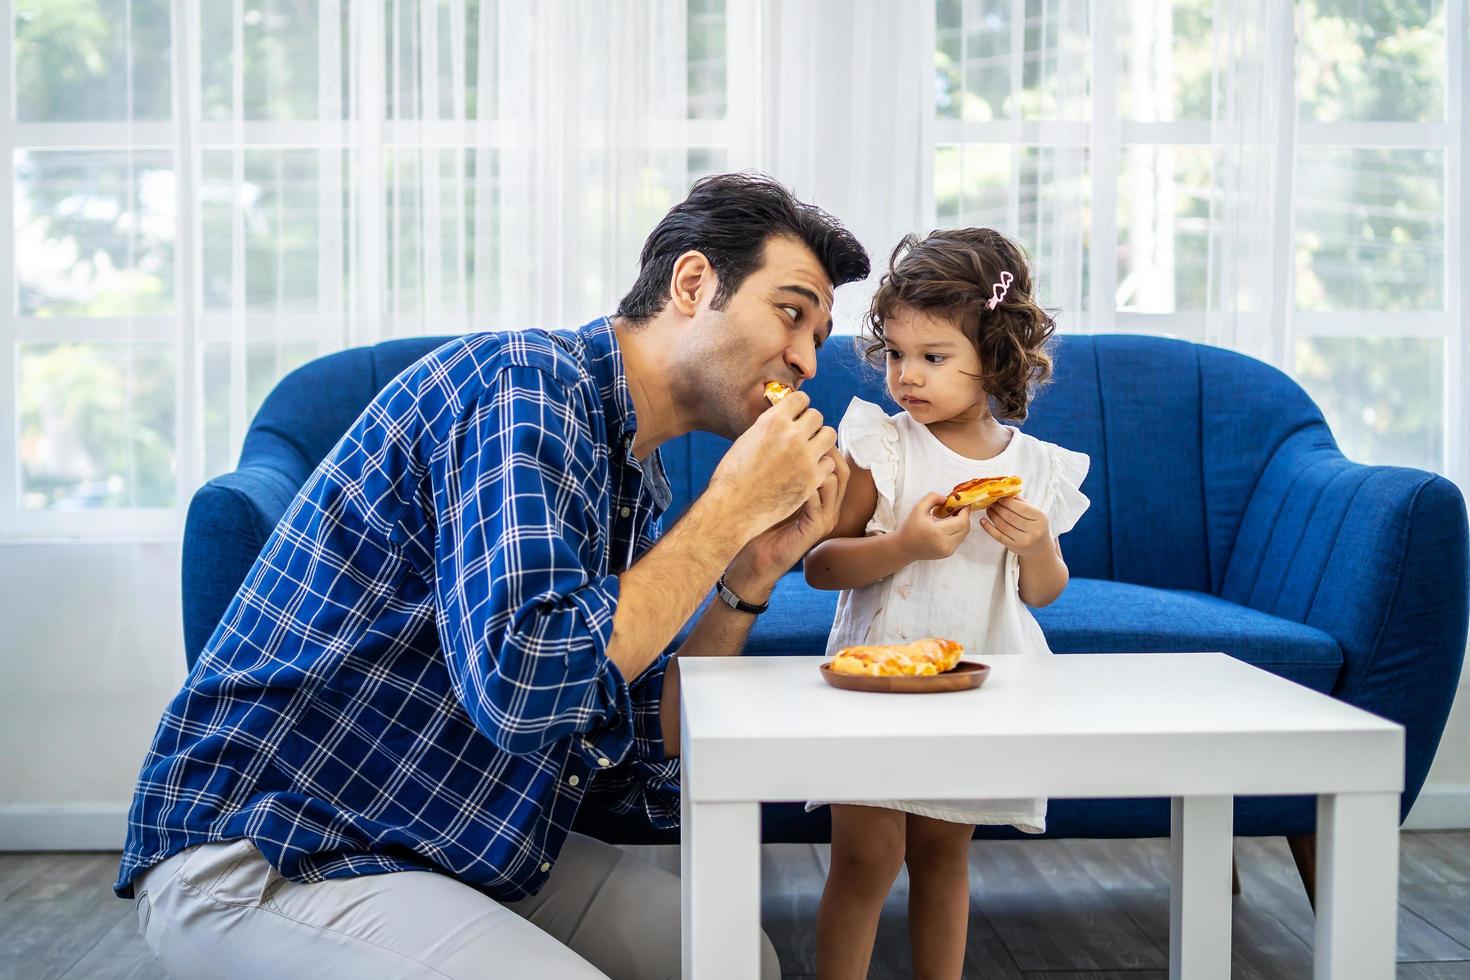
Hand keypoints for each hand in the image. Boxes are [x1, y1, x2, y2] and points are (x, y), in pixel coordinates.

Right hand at [707, 389, 837, 538]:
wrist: (733, 508)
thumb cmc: (733, 476)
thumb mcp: (747, 440)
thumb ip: (768, 427)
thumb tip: (783, 418)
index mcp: (772, 421)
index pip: (800, 399)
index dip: (799, 408)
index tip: (797, 417)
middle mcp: (791, 435)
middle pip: (817, 416)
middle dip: (811, 425)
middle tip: (803, 437)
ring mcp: (804, 457)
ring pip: (829, 435)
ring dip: (821, 441)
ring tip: (810, 452)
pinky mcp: (812, 478)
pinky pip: (829, 462)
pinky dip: (821, 466)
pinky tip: (809, 472)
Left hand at [726, 448, 849, 598]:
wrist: (753, 558)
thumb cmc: (760, 520)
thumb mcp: (775, 489)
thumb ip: (782, 467)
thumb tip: (779, 433)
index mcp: (822, 494)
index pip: (834, 461)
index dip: (822, 443)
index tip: (802, 429)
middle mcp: (829, 505)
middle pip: (841, 469)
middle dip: (823, 450)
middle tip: (803, 438)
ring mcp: (825, 518)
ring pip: (834, 482)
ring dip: (814, 465)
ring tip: (794, 456)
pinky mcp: (816, 530)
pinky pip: (818, 502)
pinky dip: (805, 487)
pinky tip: (786, 478)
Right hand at [895, 492, 971, 560]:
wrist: (904, 547)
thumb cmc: (910, 527)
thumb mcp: (918, 508)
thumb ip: (933, 498)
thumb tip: (947, 499)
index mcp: (937, 532)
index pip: (962, 521)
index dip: (965, 510)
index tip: (962, 502)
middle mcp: (945, 544)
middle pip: (966, 528)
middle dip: (964, 516)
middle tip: (957, 508)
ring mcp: (948, 550)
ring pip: (964, 534)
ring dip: (962, 523)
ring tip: (952, 516)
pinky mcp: (948, 553)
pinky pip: (959, 539)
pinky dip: (957, 531)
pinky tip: (948, 526)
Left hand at [979, 495, 1051, 556]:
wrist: (1040, 546)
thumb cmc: (1035, 525)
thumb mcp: (1034, 512)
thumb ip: (1021, 502)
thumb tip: (1005, 491)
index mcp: (1041, 518)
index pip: (1021, 508)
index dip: (1007, 502)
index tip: (999, 497)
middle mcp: (1034, 530)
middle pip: (1010, 516)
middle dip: (998, 508)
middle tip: (991, 502)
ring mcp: (1024, 540)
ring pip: (1003, 525)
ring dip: (992, 515)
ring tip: (988, 509)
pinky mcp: (1014, 547)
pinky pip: (998, 535)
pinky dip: (988, 527)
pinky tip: (983, 521)